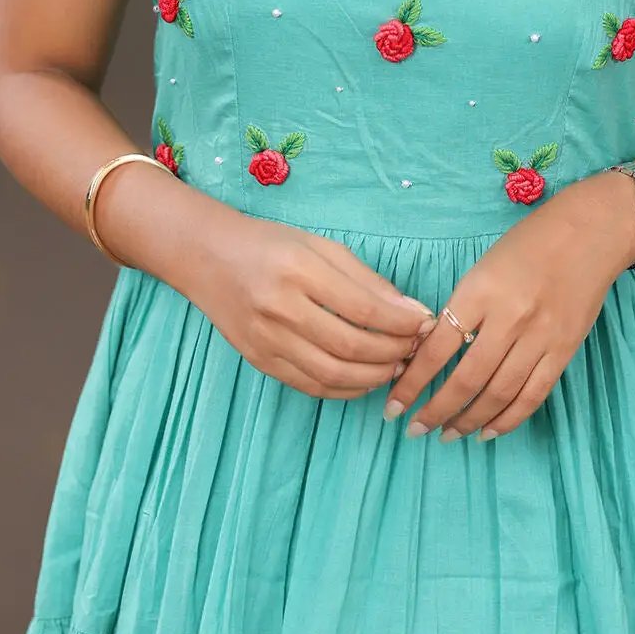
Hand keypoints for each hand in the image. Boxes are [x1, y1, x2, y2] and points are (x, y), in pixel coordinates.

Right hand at [184, 203, 437, 397]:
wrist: (208, 257)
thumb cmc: (270, 244)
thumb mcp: (320, 246)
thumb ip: (366, 279)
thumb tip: (412, 311)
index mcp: (299, 269)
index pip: (363, 307)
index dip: (401, 322)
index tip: (426, 323)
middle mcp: (280, 307)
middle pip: (350, 346)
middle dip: (393, 352)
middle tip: (415, 348)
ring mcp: (267, 339)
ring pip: (332, 374)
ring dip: (373, 376)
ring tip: (395, 365)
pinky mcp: (259, 361)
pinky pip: (310, 386)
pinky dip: (345, 389)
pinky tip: (364, 379)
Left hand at [383, 174, 634, 439]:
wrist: (589, 232)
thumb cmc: (528, 244)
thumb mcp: (483, 267)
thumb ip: (462, 309)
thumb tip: (433, 353)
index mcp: (480, 291)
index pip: (438, 348)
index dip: (413, 383)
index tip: (393, 404)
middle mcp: (509, 317)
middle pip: (466, 379)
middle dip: (436, 410)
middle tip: (415, 429)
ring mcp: (540, 337)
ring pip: (498, 394)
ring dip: (469, 420)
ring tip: (448, 434)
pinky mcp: (564, 351)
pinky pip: (532, 395)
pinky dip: (508, 419)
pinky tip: (488, 431)